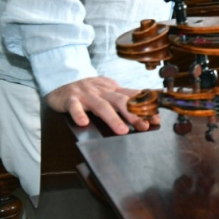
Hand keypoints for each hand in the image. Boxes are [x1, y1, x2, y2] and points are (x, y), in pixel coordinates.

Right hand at [45, 76, 159, 134]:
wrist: (61, 87)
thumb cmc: (89, 93)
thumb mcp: (108, 93)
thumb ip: (124, 103)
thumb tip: (146, 117)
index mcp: (113, 89)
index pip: (132, 96)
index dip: (145, 107)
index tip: (156, 119)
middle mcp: (102, 90)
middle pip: (120, 101)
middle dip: (133, 114)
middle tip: (143, 126)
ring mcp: (86, 94)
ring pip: (101, 105)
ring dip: (112, 118)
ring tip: (122, 130)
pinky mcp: (70, 99)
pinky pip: (74, 107)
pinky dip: (79, 114)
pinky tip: (84, 123)